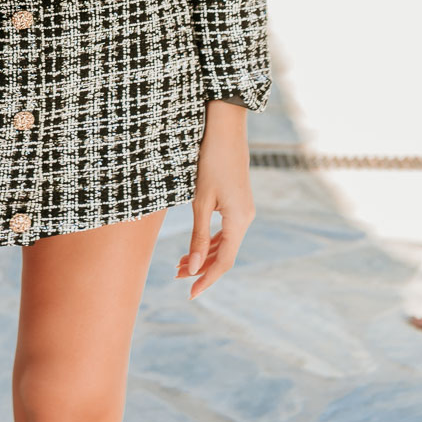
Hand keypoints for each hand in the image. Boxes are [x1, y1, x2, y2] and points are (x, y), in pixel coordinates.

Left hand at [175, 100, 254, 299]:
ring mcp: (244, 209)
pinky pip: (227, 229)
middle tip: (176, 276)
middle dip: (201, 268)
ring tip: (180, 264)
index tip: (190, 294)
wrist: (225, 127)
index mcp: (239, 221)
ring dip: (205, 254)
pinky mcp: (238, 201)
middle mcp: (246, 218)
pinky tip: (196, 245)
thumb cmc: (210, 160)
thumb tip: (195, 267)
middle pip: (225, 254)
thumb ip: (198, 235)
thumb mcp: (201, 199)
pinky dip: (211, 240)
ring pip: (226, 242)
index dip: (207, 280)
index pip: (224, 262)